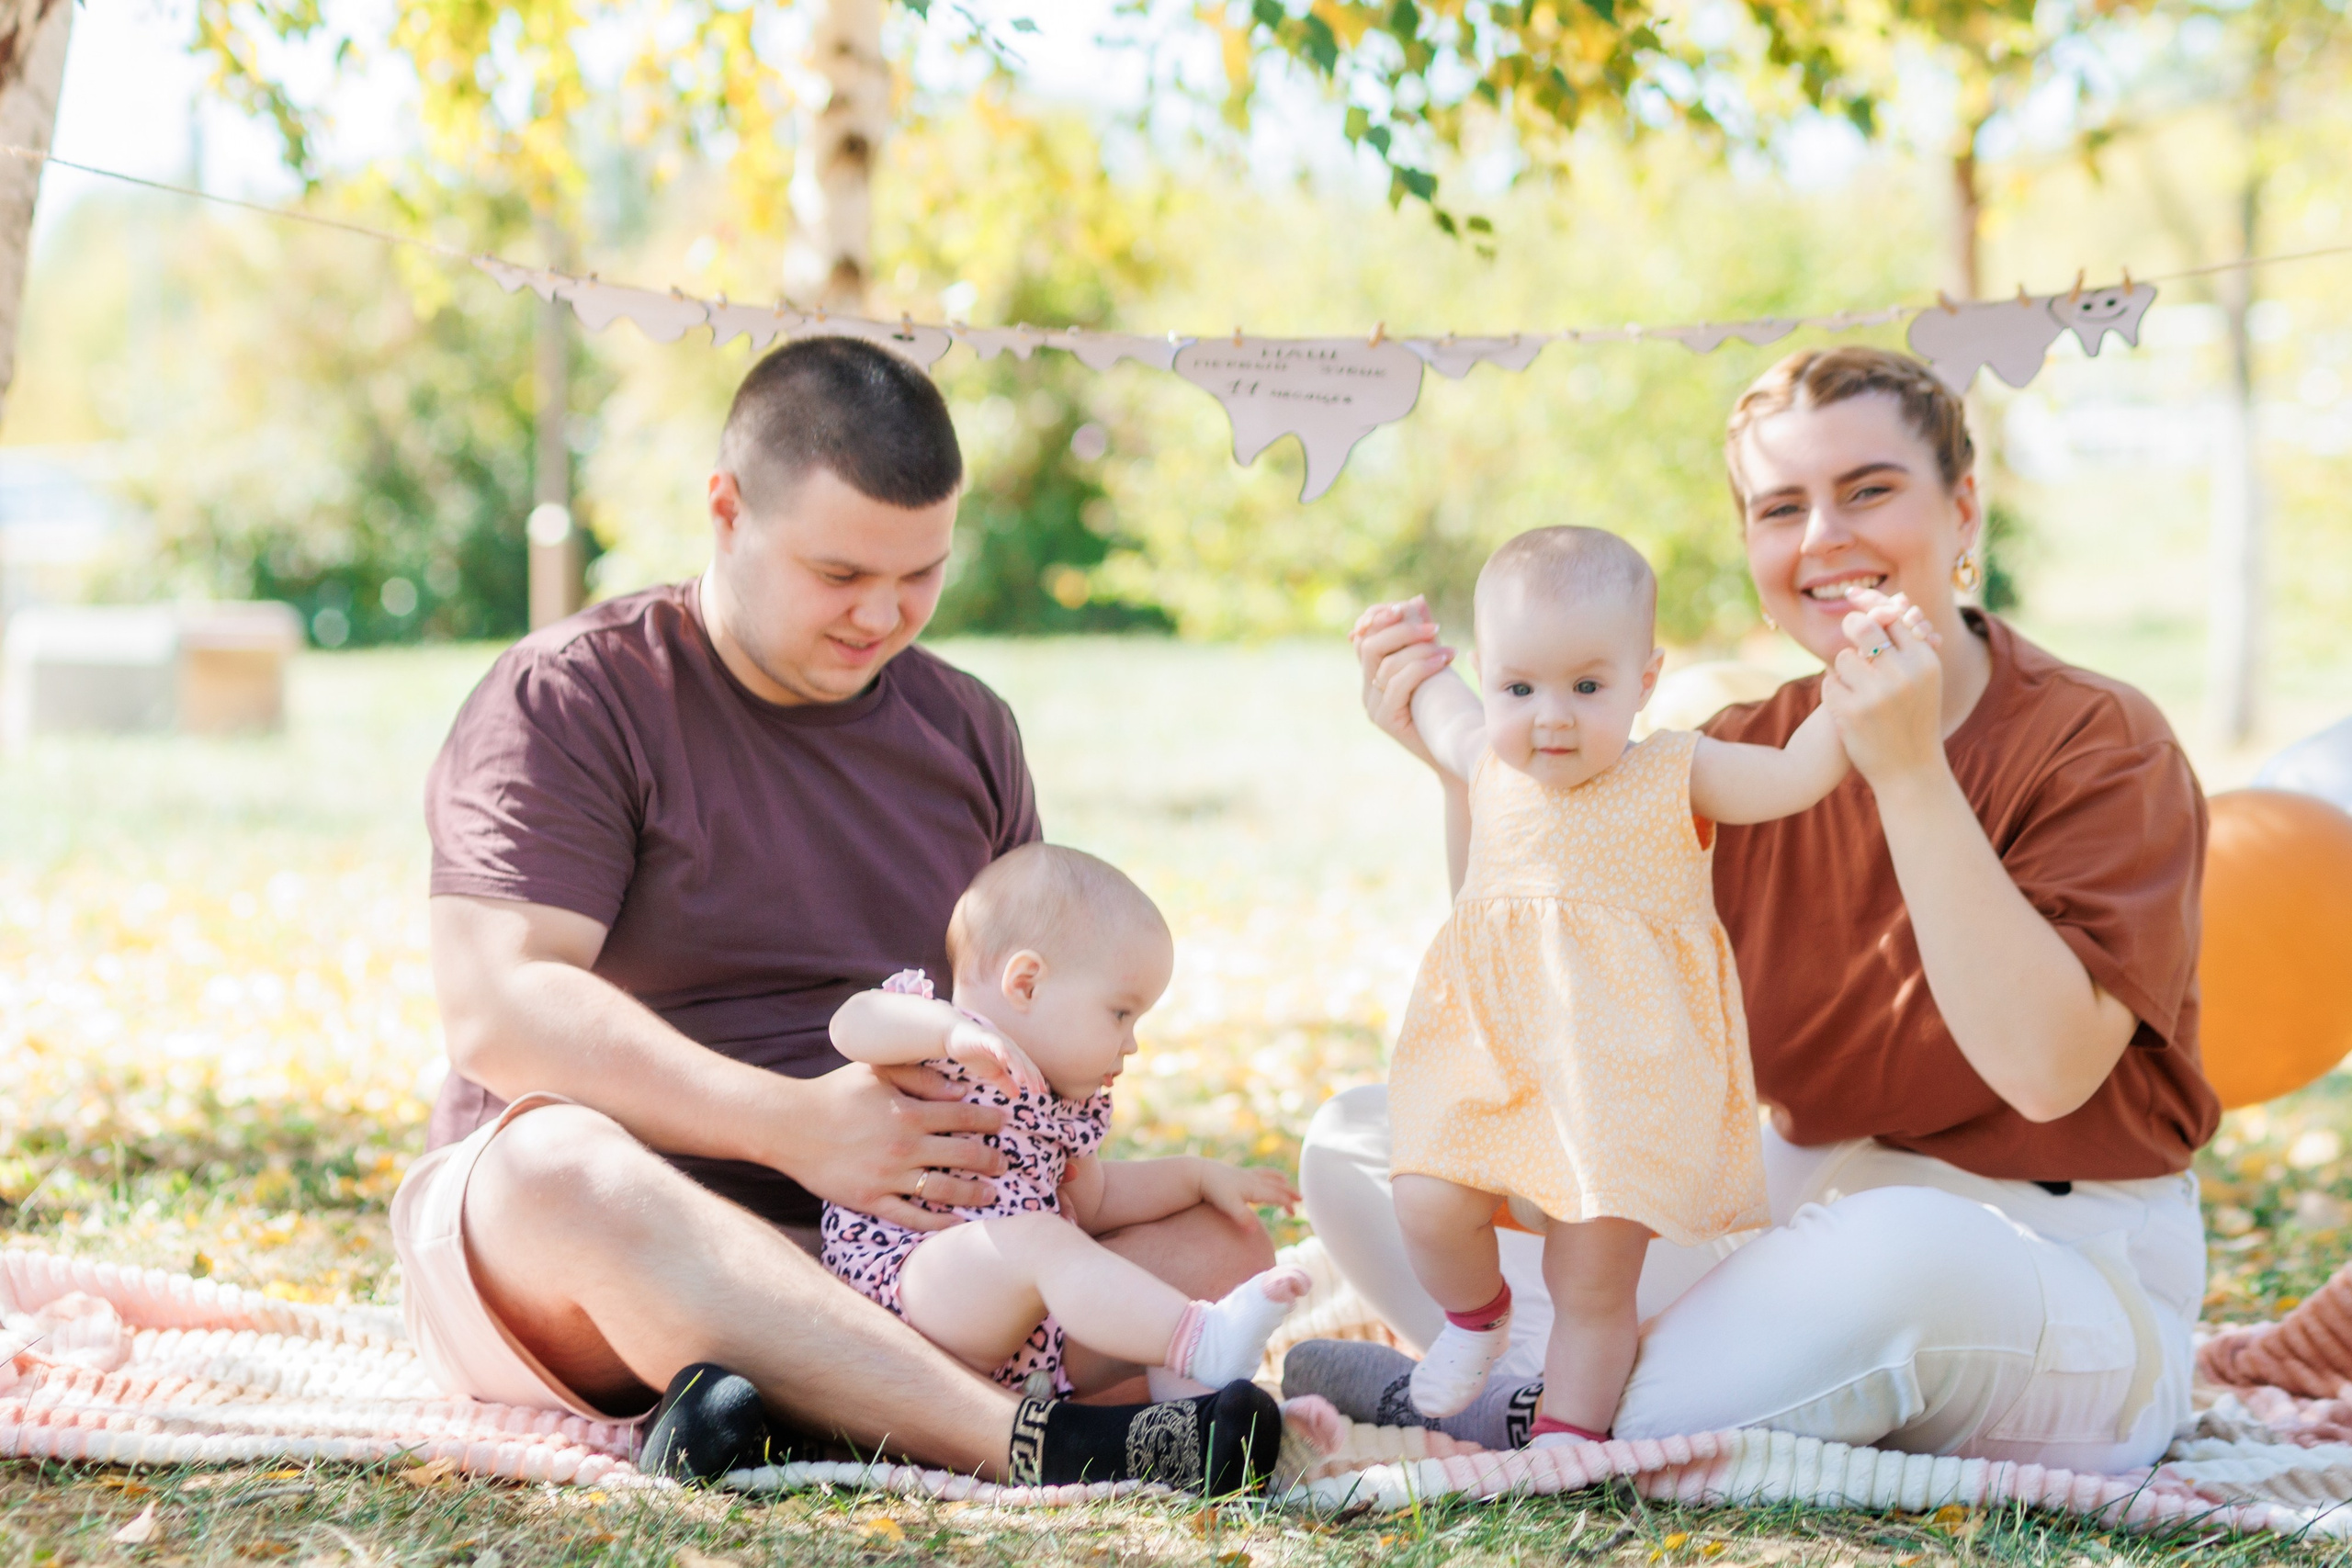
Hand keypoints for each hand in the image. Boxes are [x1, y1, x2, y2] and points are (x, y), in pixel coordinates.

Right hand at [775, 1062, 1005, 1231]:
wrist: (790, 1126)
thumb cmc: (834, 1093)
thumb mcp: (877, 1072)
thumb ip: (920, 1077)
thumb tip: (960, 1091)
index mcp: (908, 1112)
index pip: (964, 1118)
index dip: (990, 1121)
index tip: (1005, 1124)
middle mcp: (905, 1146)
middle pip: (963, 1155)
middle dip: (991, 1160)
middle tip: (1005, 1164)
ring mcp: (889, 1177)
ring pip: (945, 1188)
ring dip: (974, 1192)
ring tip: (991, 1194)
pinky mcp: (871, 1201)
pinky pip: (912, 1217)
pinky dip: (938, 1223)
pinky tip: (956, 1223)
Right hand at [943, 1017, 1048, 1099]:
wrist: (954, 1036)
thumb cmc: (974, 1053)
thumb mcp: (991, 1072)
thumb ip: (1004, 1081)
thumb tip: (1016, 1095)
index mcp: (1011, 1055)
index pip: (1026, 1068)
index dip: (1035, 1079)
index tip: (1043, 1092)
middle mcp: (1008, 1046)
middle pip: (1023, 1062)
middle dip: (1032, 1076)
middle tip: (1038, 1091)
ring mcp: (998, 1040)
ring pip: (1012, 1054)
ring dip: (1019, 1067)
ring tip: (1024, 1080)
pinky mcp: (985, 1036)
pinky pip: (996, 1044)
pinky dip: (1002, 1050)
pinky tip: (1006, 1059)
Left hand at [1196, 1160, 1300, 1225]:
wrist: (1199, 1173)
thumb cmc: (1215, 1191)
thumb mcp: (1229, 1206)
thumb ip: (1242, 1218)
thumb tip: (1254, 1231)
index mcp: (1254, 1188)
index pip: (1276, 1195)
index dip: (1287, 1203)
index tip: (1294, 1212)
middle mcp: (1253, 1179)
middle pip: (1276, 1185)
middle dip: (1289, 1192)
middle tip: (1301, 1199)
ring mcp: (1246, 1175)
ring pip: (1268, 1177)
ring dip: (1279, 1181)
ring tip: (1286, 1181)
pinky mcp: (1238, 1173)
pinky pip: (1258, 1172)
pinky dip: (1267, 1173)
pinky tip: (1266, 1175)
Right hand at [1350, 596, 1454, 770]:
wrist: (1460, 753)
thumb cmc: (1452, 708)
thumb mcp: (1436, 664)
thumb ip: (1424, 636)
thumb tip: (1416, 600)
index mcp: (1374, 674)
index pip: (1362, 636)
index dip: (1377, 616)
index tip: (1405, 605)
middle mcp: (1367, 689)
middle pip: (1368, 644)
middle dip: (1401, 629)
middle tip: (1434, 627)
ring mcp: (1373, 707)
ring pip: (1384, 663)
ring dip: (1419, 649)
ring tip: (1448, 650)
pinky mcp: (1386, 720)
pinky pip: (1396, 685)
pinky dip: (1421, 667)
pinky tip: (1444, 661)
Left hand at [1818, 589, 1946, 790]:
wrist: (1910, 771)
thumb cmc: (1913, 719)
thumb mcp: (1922, 680)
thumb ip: (1905, 645)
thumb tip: (1885, 603)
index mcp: (1926, 662)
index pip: (1892, 616)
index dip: (1870, 602)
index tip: (1853, 594)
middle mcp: (1904, 674)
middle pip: (1863, 626)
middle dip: (1851, 627)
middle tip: (1850, 637)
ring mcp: (1877, 693)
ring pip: (1843, 657)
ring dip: (1844, 670)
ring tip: (1858, 690)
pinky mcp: (1852, 712)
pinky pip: (1830, 682)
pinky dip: (1834, 692)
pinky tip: (1848, 709)